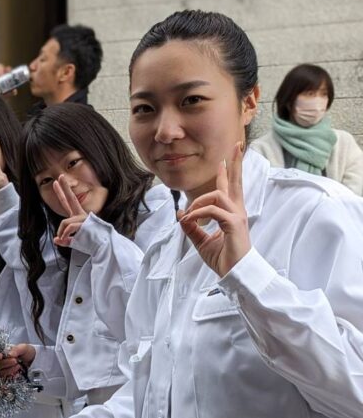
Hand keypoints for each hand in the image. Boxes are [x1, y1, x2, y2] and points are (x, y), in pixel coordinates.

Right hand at [0, 343, 35, 377]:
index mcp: (3, 354)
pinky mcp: (9, 377)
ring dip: (9, 370)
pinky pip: (6, 379)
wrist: (35, 361)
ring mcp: (5, 370)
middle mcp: (2, 362)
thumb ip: (17, 350)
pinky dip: (12, 376)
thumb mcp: (24, 348)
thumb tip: (9, 354)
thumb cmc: (27, 352)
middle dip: (6, 363)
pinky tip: (18, 373)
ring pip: (1, 373)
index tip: (0, 356)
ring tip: (19, 366)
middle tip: (15, 361)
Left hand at [52, 177, 87, 246]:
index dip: (61, 192)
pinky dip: (65, 234)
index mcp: (77, 216)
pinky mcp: (86, 222)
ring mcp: (84, 217)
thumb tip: (55, 239)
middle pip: (71, 198)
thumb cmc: (90, 244)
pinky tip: (65, 238)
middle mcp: (81, 214)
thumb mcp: (74, 242)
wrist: (103, 247)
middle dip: (65, 187)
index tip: (56, 182)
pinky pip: (69, 227)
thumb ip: (64, 239)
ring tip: (63, 239)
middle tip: (60, 176)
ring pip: (64, 222)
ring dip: (61, 232)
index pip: (68, 202)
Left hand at [178, 143, 250, 276]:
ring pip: (217, 195)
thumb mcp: (201, 241)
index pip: (229, 188)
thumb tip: (180, 215)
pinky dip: (197, 214)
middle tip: (236, 145)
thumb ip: (192, 228)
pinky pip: (212, 211)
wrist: (235, 273)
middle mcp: (237, 210)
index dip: (227, 173)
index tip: (224, 159)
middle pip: (236, 181)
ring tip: (188, 215)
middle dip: (235, 162)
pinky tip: (189, 221)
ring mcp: (237, 216)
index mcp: (231, 213)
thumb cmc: (223, 258)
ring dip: (197, 202)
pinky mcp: (234, 224)